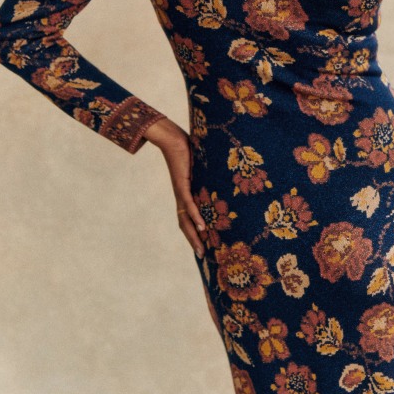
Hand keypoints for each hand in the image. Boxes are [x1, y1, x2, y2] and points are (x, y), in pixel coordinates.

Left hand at [144, 117, 206, 258]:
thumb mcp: (200, 166)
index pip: (187, 217)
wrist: (171, 138)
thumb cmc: (186, 149)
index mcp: (184, 193)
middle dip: (193, 240)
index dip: (193, 232)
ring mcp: (180, 191)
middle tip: (201, 255)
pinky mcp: (181, 184)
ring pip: (185, 219)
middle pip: (184, 224)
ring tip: (201, 249)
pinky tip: (201, 226)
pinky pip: (188, 204)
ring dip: (192, 235)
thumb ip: (207, 173)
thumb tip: (221, 173)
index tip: (202, 244)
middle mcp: (180, 196)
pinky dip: (194, 216)